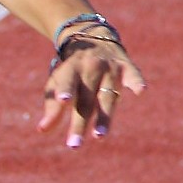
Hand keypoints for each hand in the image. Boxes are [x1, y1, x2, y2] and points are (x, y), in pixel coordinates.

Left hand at [38, 34, 145, 148]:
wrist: (94, 38)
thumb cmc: (72, 70)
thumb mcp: (58, 82)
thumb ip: (52, 106)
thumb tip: (43, 130)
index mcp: (70, 69)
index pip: (67, 81)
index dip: (65, 90)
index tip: (63, 101)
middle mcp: (90, 67)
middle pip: (86, 99)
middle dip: (80, 122)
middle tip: (73, 144)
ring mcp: (109, 67)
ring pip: (107, 95)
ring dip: (104, 116)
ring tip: (99, 136)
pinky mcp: (126, 66)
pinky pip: (132, 74)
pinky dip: (136, 81)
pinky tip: (140, 91)